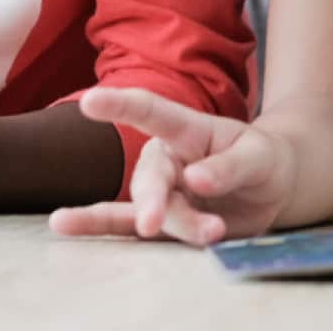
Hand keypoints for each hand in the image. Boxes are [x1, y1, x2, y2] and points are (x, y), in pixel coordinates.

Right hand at [49, 88, 293, 245]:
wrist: (271, 187)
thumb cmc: (262, 160)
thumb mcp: (260, 156)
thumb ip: (230, 166)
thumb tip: (195, 180)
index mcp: (189, 129)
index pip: (152, 111)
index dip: (120, 105)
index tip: (89, 101)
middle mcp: (167, 157)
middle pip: (149, 175)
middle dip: (151, 199)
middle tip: (155, 222)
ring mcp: (162, 190)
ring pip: (146, 208)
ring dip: (162, 223)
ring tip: (192, 232)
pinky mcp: (162, 220)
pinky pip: (127, 225)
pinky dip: (96, 226)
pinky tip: (62, 223)